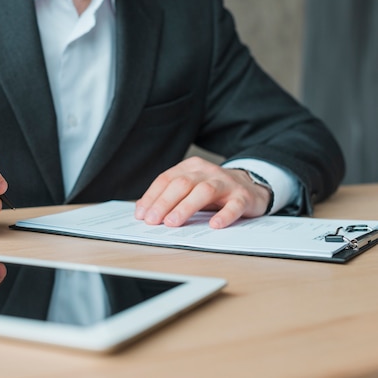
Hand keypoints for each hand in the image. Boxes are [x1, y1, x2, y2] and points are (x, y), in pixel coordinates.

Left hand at [135, 156, 271, 228]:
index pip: (166, 179)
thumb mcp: (190, 188)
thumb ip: (168, 196)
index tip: (142, 214)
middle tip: (153, 220)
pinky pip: (234, 205)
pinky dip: (224, 215)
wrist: (252, 186)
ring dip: (186, 207)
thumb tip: (142, 209)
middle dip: (164, 203)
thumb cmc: (214, 191)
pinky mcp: (243, 197)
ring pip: (204, 191)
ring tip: (173, 222)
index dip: (152, 197)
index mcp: (191, 167)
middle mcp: (207, 172)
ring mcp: (226, 183)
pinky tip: (214, 225)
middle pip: (182, 184)